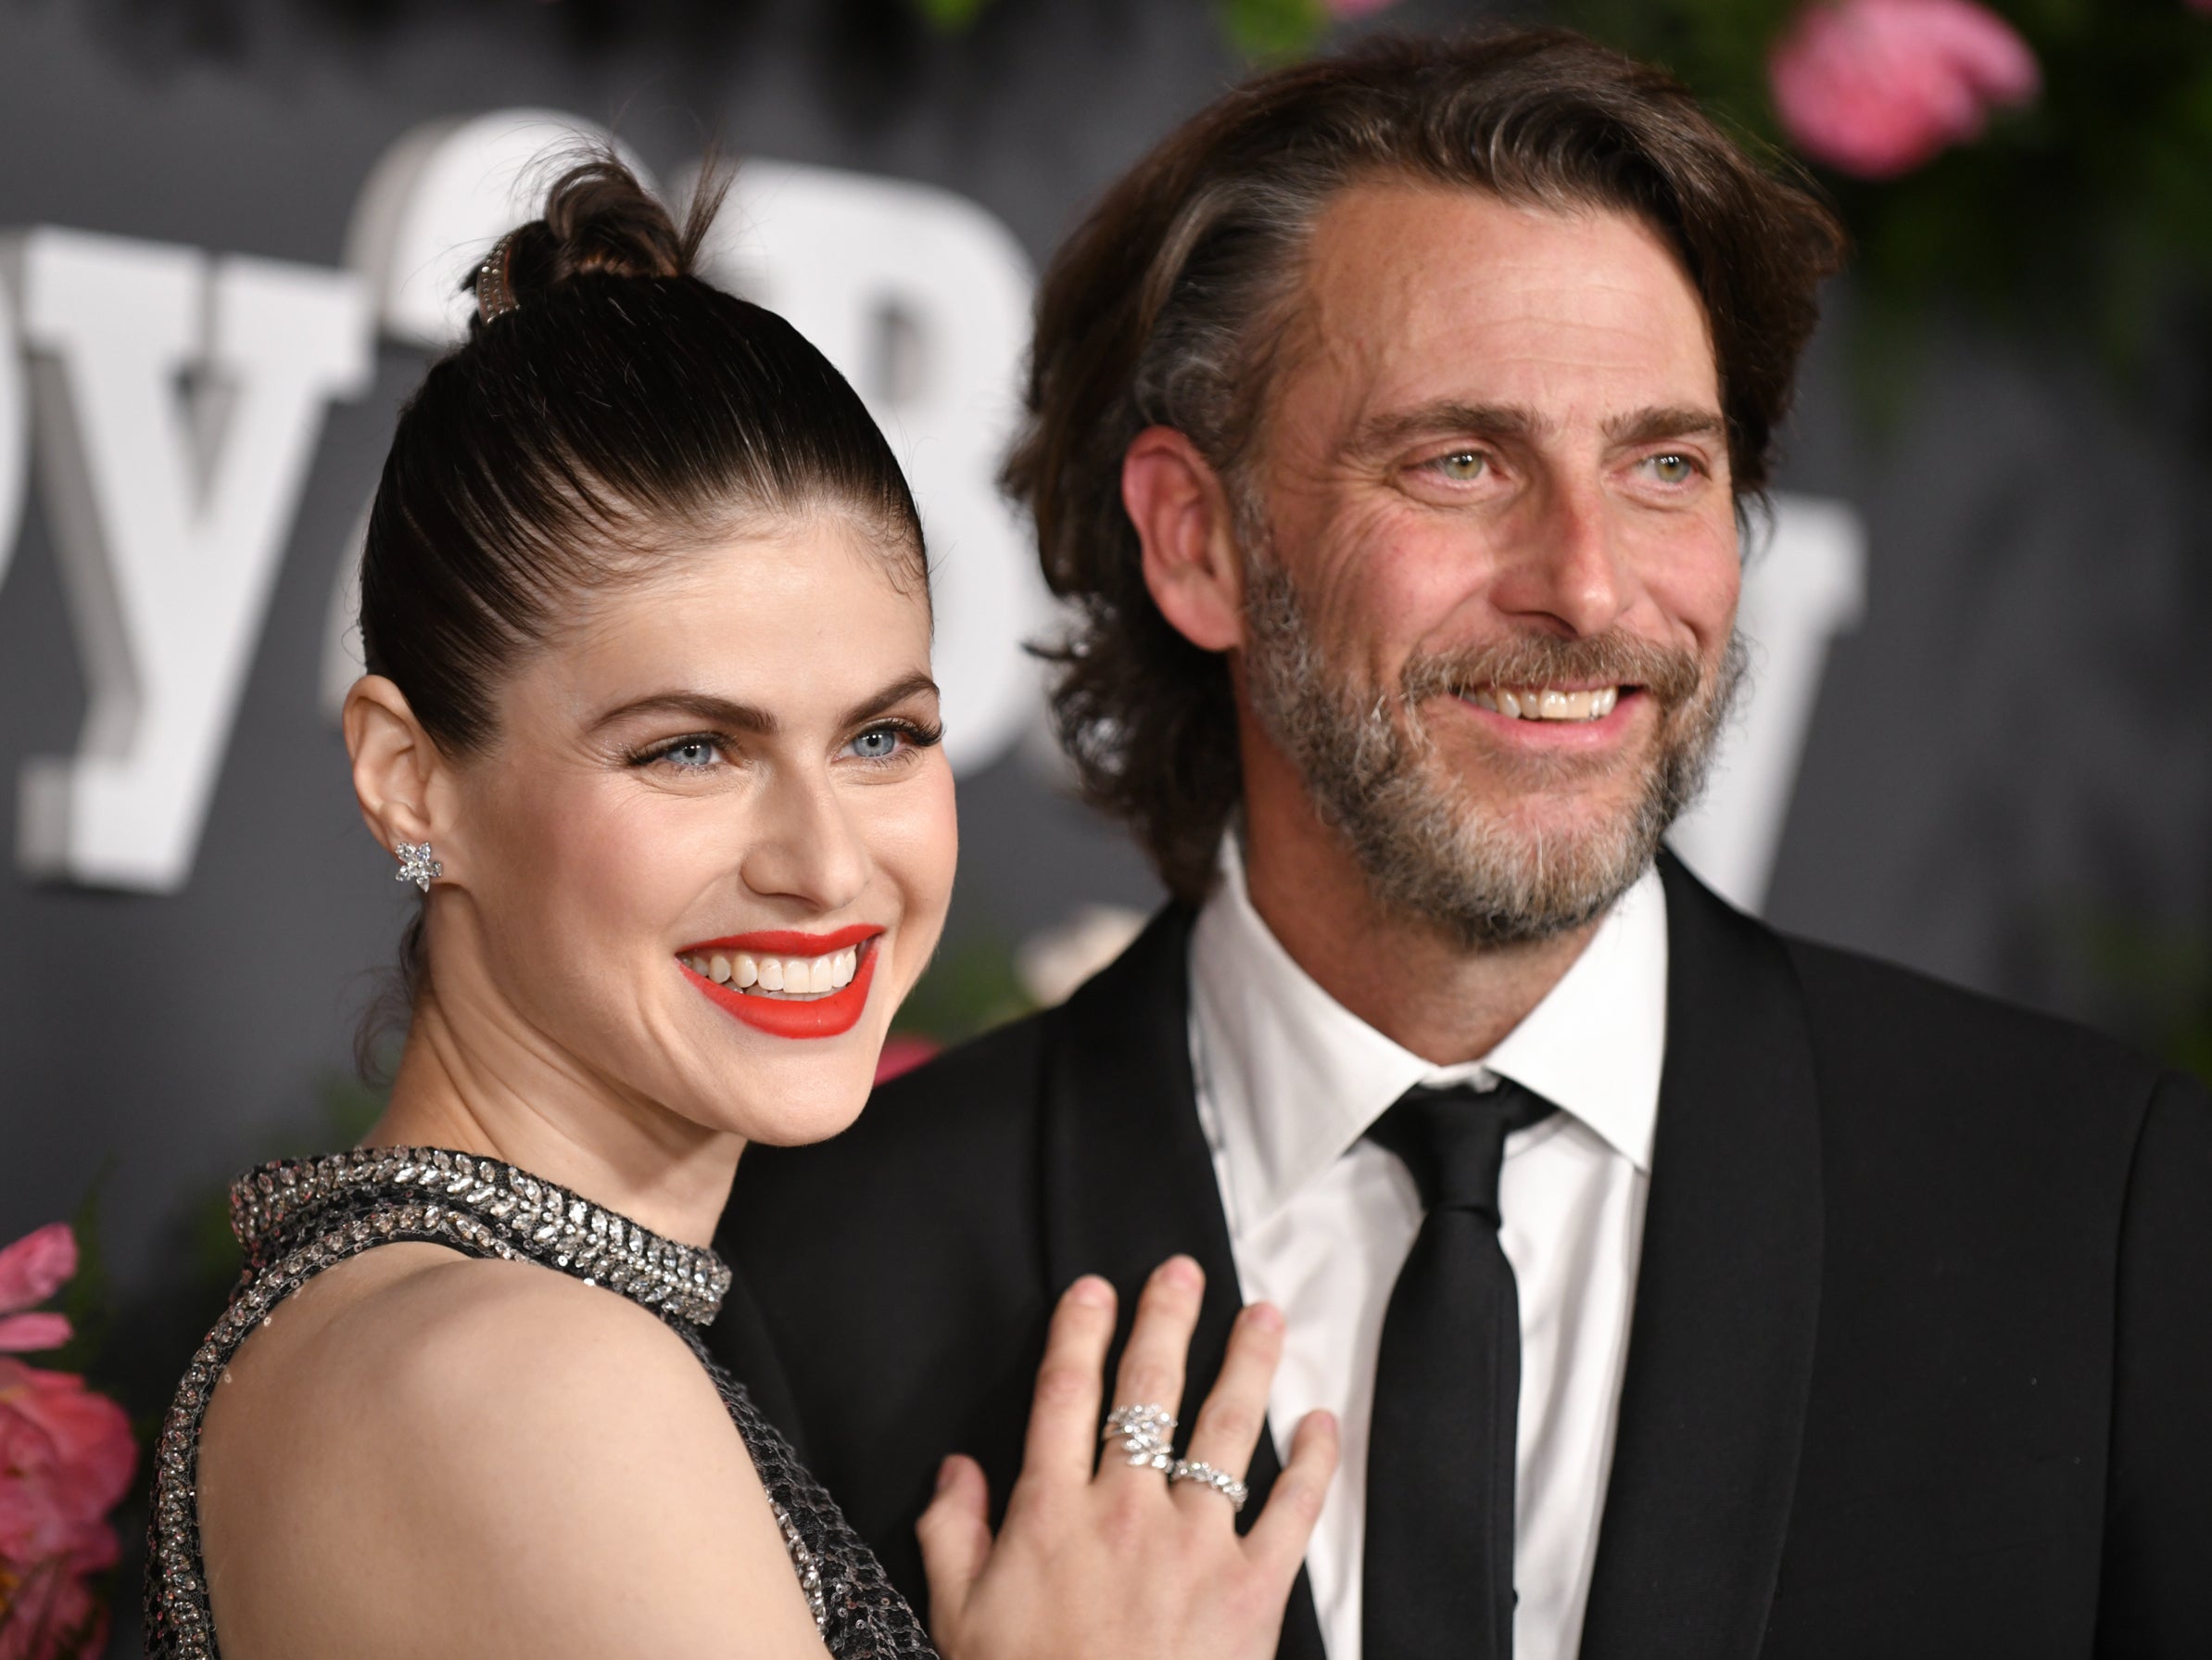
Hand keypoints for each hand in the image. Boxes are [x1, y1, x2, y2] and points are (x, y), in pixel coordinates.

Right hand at [917, 1255, 1337, 1659]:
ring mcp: (1196, 1545)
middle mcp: (1127, 1511)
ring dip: (1248, 1364)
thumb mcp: (958, 1622)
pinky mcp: (1254, 1590)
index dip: (1079, 1333)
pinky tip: (1322, 1422)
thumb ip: (951, 1536)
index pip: (1065, 1396)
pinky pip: (1293, 1512)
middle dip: (1166, 1321)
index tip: (1094, 1289)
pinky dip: (1313, 1463)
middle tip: (1183, 1272)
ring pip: (1226, 1430)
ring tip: (1264, 1315)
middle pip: (1148, 1392)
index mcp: (1052, 1513)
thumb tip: (956, 1470)